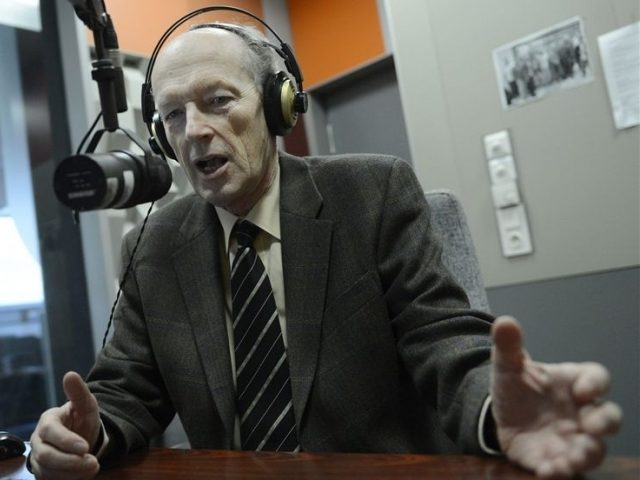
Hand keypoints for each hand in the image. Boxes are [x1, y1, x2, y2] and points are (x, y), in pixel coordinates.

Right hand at [29, 371, 100, 478]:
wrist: (81, 437)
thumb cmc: (81, 419)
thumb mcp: (86, 405)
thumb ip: (79, 392)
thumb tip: (70, 374)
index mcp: (48, 421)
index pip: (51, 432)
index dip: (67, 441)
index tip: (85, 447)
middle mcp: (39, 441)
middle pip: (47, 456)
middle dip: (71, 462)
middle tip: (93, 463)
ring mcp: (39, 459)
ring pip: (49, 471)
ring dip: (72, 473)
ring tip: (93, 468)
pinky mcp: (44, 473)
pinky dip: (69, 479)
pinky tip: (84, 474)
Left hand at [490, 316, 621, 478]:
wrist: (499, 414)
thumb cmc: (516, 386)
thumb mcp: (508, 364)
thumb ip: (509, 346)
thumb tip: (504, 322)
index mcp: (574, 382)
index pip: (597, 378)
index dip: (596, 384)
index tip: (584, 389)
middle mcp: (581, 412)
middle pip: (609, 418)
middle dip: (605, 423)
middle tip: (591, 427)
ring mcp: (571, 438)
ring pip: (593, 450)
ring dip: (586, 454)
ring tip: (572, 458)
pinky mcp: (553, 459)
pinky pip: (563, 470)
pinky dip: (558, 472)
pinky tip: (547, 471)